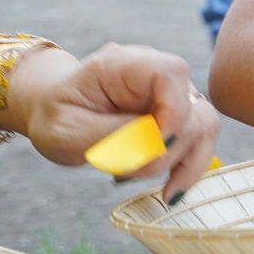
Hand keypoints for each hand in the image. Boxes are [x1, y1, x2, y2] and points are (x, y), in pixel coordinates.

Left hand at [7, 43, 219, 201]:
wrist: (50, 109)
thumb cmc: (54, 115)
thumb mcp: (67, 131)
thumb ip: (112, 136)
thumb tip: (156, 144)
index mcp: (122, 65)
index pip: (170, 73)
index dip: (172, 112)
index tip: (150, 145)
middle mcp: (153, 73)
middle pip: (192, 107)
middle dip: (167, 150)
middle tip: (127, 171)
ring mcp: (167, 94)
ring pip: (203, 126)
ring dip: (181, 162)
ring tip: (146, 181)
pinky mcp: (173, 116)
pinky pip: (196, 141)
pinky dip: (185, 168)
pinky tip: (169, 189)